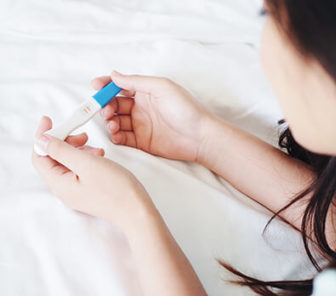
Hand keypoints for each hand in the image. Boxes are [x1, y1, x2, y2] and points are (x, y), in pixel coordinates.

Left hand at [32, 117, 154, 229]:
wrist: (136, 210)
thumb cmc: (115, 189)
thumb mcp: (87, 163)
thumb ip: (61, 150)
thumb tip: (41, 140)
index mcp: (59, 183)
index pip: (39, 156)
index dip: (43, 137)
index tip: (49, 120)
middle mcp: (64, 189)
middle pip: (54, 158)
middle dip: (65, 142)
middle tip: (83, 135)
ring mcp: (76, 190)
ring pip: (68, 162)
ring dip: (79, 150)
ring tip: (97, 149)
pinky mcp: (88, 189)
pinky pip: (80, 169)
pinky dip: (87, 158)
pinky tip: (100, 157)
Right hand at [92, 71, 211, 161]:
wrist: (200, 136)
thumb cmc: (185, 109)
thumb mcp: (161, 87)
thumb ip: (136, 81)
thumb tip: (114, 75)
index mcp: (145, 92)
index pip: (120, 87)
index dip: (106, 86)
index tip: (95, 86)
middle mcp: (141, 108)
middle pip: (115, 105)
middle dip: (105, 106)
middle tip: (104, 110)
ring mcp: (141, 125)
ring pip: (117, 121)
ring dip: (109, 121)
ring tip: (112, 123)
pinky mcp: (142, 142)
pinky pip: (123, 138)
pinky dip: (116, 136)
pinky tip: (116, 134)